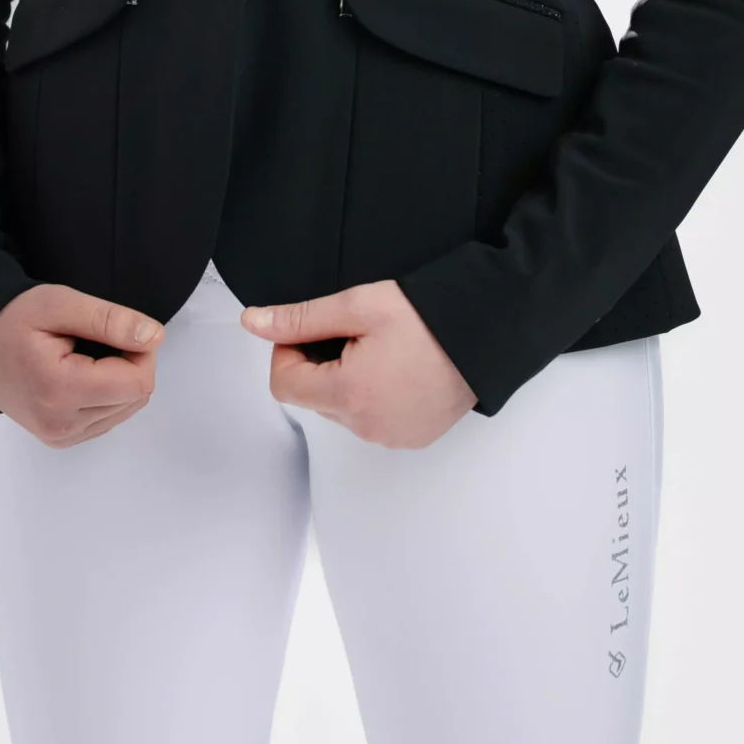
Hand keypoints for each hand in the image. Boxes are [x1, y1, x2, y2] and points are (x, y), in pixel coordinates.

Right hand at [0, 283, 162, 447]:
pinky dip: (106, 395)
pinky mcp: (60, 439)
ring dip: (119, 380)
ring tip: (85, 356)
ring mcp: (59, 436)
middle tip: (98, 339)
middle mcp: (60, 424)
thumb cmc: (11, 320)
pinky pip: (107, 419)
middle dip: (130, 364)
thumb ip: (110, 320)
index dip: (141, 351)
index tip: (119, 330)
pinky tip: (82, 374)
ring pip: (125, 410)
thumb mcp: (60, 304)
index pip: (138, 382)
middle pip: (135, 397)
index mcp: (60, 390)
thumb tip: (153, 337)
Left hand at [240, 280, 477, 447]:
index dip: (288, 352)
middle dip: (320, 364)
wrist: (489, 333)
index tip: (311, 330)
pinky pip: (372, 422)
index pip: (284, 384)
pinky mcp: (411, 438)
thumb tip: (255, 322)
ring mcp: (391, 437)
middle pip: (313, 398)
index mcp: (349, 395)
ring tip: (382, 349)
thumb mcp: (359, 305)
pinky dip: (374, 397)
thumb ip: (301, 318)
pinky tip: (397, 369)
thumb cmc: (433, 318)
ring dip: (347, 381)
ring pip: (342, 411)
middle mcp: (367, 426)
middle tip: (353, 333)